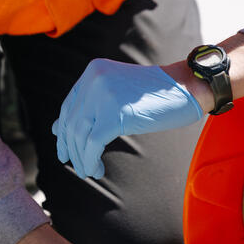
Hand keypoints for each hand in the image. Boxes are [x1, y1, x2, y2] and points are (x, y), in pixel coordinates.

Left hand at [52, 60, 202, 178]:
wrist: (186, 88)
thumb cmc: (155, 94)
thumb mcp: (116, 94)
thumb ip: (89, 106)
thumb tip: (56, 128)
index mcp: (93, 71)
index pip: (69, 105)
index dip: (63, 131)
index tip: (65, 150)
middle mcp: (94, 79)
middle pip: (71, 121)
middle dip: (69, 147)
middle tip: (73, 164)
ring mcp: (104, 95)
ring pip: (79, 135)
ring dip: (81, 158)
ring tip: (89, 171)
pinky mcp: (115, 114)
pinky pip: (93, 143)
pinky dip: (90, 160)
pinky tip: (96, 169)